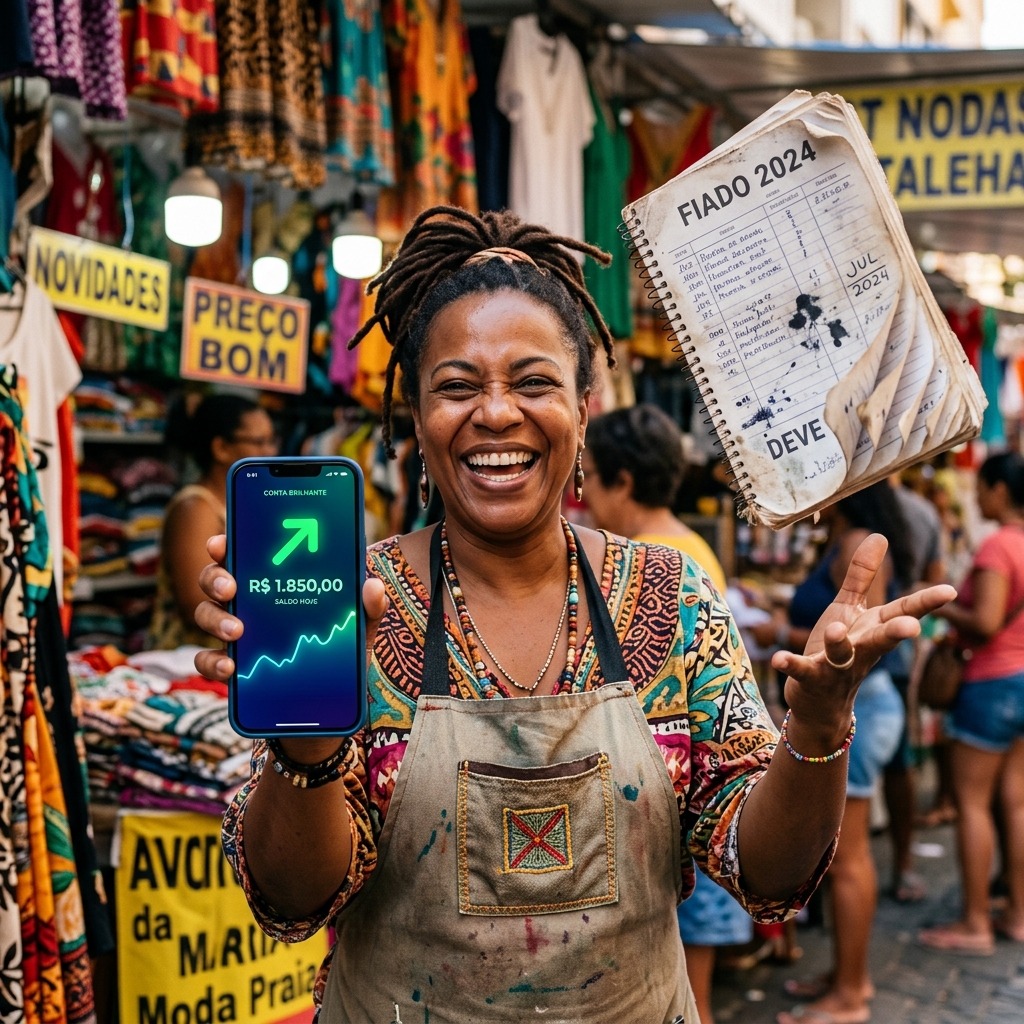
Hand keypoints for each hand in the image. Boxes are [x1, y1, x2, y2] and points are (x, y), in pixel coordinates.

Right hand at [193, 535, 388, 758]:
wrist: (323, 714)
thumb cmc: (337, 659)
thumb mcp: (358, 634)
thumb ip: (368, 610)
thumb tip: (373, 585)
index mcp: (275, 586)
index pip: (244, 555)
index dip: (226, 545)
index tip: (223, 542)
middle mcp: (249, 606)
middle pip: (215, 580)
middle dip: (216, 578)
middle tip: (232, 587)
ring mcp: (236, 637)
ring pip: (205, 615)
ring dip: (215, 619)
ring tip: (238, 632)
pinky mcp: (230, 669)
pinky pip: (205, 661)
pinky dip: (212, 663)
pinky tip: (230, 668)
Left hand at [774, 533, 954, 752]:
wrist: (821, 703)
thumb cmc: (840, 648)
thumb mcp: (850, 609)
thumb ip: (862, 576)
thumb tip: (880, 535)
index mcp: (873, 629)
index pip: (904, 613)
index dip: (927, 602)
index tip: (951, 590)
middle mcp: (861, 650)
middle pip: (882, 640)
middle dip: (896, 633)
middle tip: (911, 628)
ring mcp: (837, 667)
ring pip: (843, 656)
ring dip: (840, 644)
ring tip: (836, 629)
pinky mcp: (810, 679)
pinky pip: (802, 672)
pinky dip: (792, 665)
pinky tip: (779, 659)